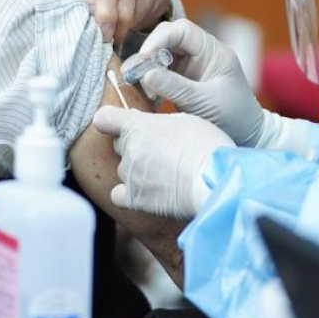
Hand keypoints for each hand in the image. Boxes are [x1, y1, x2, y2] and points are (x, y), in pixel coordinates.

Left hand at [62, 0, 171, 43]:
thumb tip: (93, 11)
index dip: (105, 14)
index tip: (104, 34)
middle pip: (125, 6)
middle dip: (115, 29)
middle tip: (107, 39)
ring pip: (138, 15)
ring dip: (125, 27)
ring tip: (115, 24)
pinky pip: (151, 16)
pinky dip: (138, 24)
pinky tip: (129, 17)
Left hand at [92, 106, 232, 219]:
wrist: (214, 178)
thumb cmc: (207, 146)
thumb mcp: (184, 120)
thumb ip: (158, 122)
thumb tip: (143, 121)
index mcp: (138, 125)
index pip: (104, 118)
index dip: (110, 122)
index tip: (117, 125)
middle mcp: (129, 149)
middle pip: (120, 146)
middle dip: (134, 147)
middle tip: (160, 152)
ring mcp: (130, 174)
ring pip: (124, 170)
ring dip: (137, 171)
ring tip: (164, 175)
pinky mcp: (135, 198)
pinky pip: (119, 195)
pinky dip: (129, 195)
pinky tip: (147, 193)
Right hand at [139, 20, 318, 159]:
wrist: (247, 136)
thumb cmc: (233, 117)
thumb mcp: (203, 102)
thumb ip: (174, 87)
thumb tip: (145, 74)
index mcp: (213, 51)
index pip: (182, 30)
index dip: (159, 38)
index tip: (144, 57)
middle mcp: (201, 53)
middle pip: (167, 39)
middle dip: (149, 53)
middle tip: (135, 73)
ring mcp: (191, 66)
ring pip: (160, 55)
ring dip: (147, 68)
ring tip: (137, 86)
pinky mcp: (183, 79)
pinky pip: (160, 71)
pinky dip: (150, 80)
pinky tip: (147, 95)